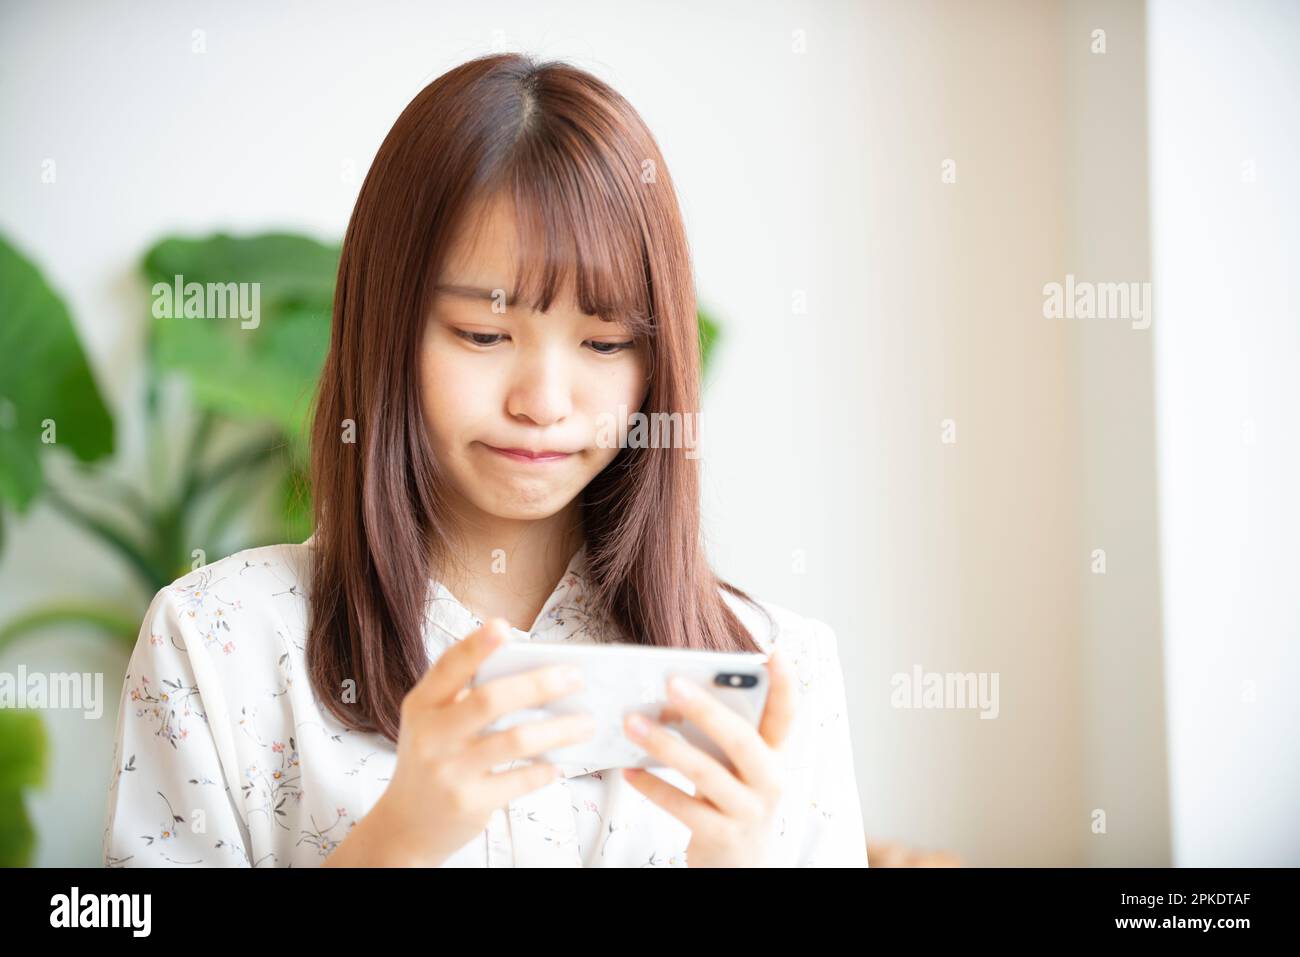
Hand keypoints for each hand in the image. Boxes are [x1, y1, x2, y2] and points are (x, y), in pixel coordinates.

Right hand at [324, 617, 595, 866]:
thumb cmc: (432, 759)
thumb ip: (464, 694)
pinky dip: (545, 769)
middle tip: (576, 676)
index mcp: (422, 705)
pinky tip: (559, 763)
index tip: (502, 626)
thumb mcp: (432, 721)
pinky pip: (519, 780)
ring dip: (558, 729)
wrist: (406, 824)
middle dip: (539, 684)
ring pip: (515, 740)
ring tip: (586, 723)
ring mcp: (449, 772)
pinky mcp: (469, 803)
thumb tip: (532, 669)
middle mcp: (431, 736)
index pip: (448, 668)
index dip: (475, 647)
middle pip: (490, 700)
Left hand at [620, 648, 796, 866]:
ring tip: (632, 723)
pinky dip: (653, 787)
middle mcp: (771, 782)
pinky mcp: (724, 837)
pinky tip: (629, 770)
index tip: (774, 651)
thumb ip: (717, 737)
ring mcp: (750, 812)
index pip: (787, 716)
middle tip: (670, 683)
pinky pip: (683, 807)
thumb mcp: (735, 768)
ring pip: (706, 773)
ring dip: (665, 745)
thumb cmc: (729, 801)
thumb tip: (669, 698)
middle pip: (741, 739)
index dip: (786, 684)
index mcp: (776, 756)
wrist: (738, 868)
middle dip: (705, 709)